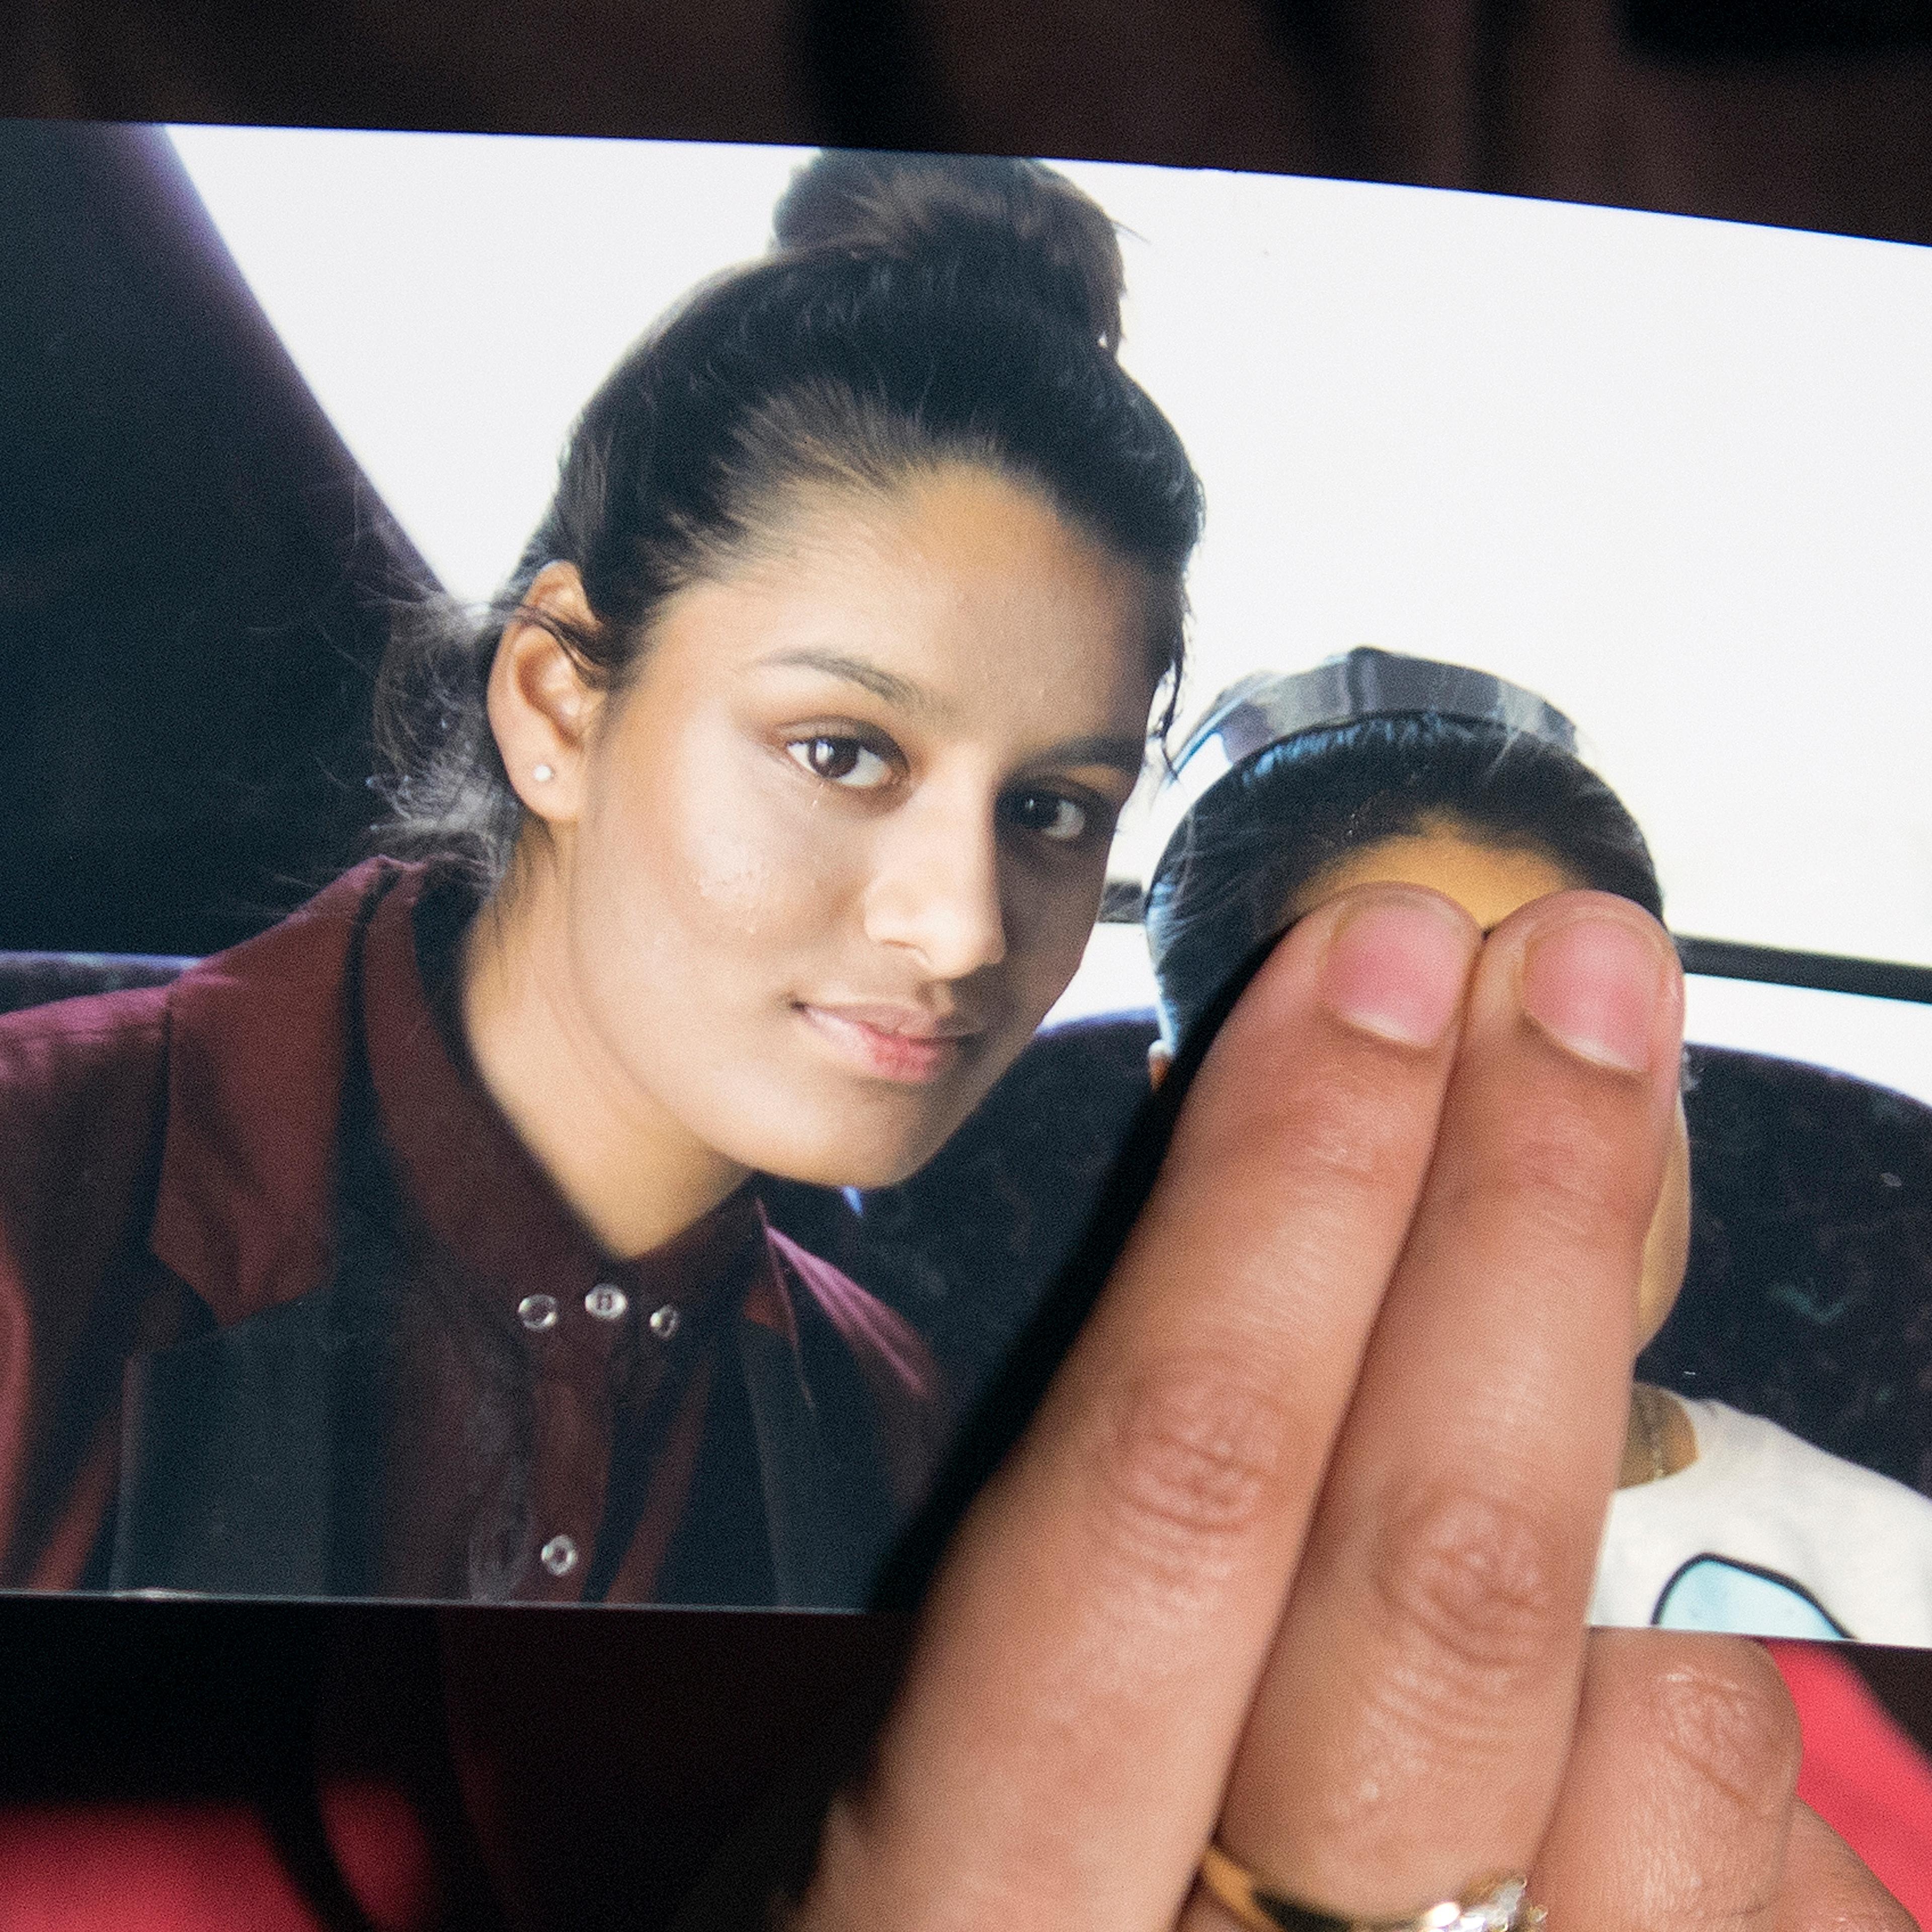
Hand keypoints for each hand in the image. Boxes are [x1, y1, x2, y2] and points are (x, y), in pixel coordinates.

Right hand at [788, 884, 1910, 1930]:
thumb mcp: (890, 1780)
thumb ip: (1079, 1568)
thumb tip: (1300, 1229)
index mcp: (963, 1914)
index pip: (1164, 1495)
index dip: (1286, 1198)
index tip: (1369, 967)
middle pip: (1448, 1582)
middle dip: (1530, 1216)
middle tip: (1576, 976)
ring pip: (1668, 1720)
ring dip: (1641, 1486)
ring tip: (1562, 1379)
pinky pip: (1788, 1866)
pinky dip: (1711, 1705)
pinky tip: (1620, 1673)